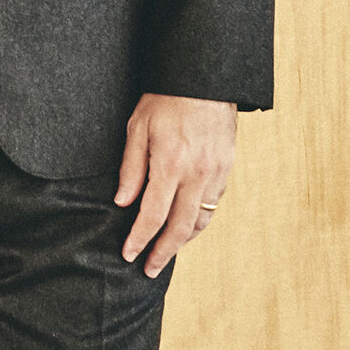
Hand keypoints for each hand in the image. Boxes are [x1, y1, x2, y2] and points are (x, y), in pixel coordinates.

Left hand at [116, 93, 237, 277]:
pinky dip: (200, 220)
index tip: (129, 254)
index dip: (140, 238)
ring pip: (201, 219)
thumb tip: (123, 202)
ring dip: (184, 241)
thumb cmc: (165, 100)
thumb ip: (131, 167)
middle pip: (180, 227)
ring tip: (167, 253)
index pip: (152, 214)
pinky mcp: (226, 168)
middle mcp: (196, 173)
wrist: (204, 80)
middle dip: (163, 252)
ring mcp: (215, 172)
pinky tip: (187, 226)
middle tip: (149, 269)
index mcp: (170, 164)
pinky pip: (213, 203)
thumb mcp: (137, 127)